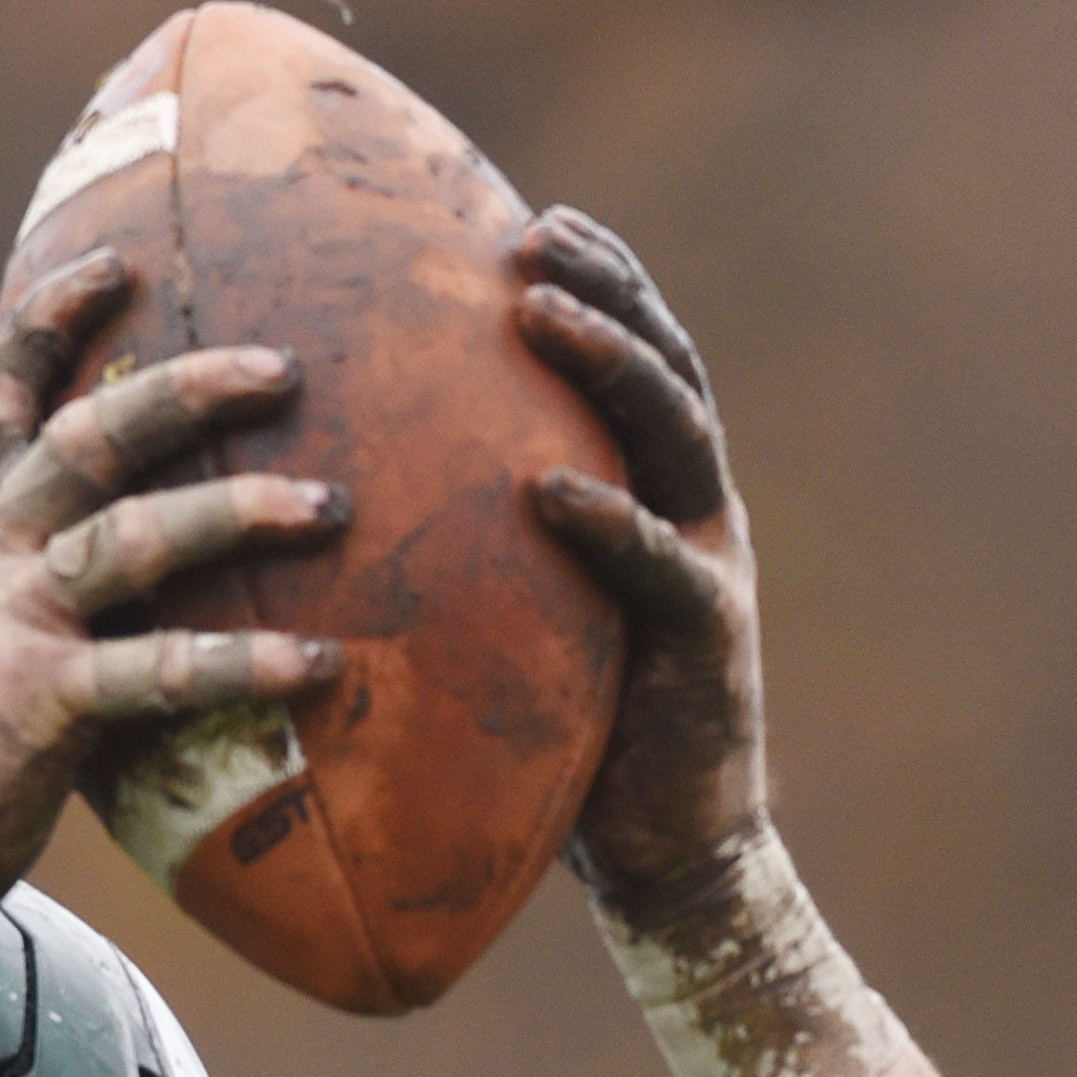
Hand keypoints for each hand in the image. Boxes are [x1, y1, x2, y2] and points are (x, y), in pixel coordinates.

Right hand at [0, 249, 345, 952]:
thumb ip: (9, 588)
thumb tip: (94, 574)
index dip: (49, 320)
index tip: (115, 261)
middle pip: (89, 436)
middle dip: (188, 390)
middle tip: (285, 366)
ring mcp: (10, 624)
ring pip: (136, 535)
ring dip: (239, 510)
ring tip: (328, 503)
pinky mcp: (39, 706)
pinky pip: (159, 672)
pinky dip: (242, 664)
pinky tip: (317, 662)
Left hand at [515, 208, 765, 913]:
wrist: (672, 857)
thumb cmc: (581, 743)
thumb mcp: (529, 625)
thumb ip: (485, 562)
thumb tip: (366, 515)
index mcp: (662, 497)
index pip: (640, 361)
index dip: (600, 282)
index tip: (531, 218)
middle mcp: (698, 513)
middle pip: (663, 367)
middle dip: (604, 288)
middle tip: (528, 235)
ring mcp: (711, 569)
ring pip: (671, 436)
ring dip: (605, 363)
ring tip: (535, 311)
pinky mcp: (705, 644)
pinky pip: (655, 568)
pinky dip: (606, 520)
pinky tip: (547, 486)